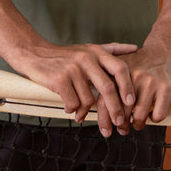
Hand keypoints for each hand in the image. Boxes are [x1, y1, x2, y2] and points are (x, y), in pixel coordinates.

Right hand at [16, 41, 136, 126]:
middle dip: (115, 109)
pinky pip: (73, 104)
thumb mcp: (89, 48)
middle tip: (119, 123)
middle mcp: (86, 58)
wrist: (35, 54)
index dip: (127, 86)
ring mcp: (72, 69)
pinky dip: (72, 109)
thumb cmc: (65, 55)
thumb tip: (135, 48)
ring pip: (88, 100)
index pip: (119, 68)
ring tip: (79, 109)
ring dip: (85, 110)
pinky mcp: (59, 80)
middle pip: (107, 88)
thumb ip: (112, 49)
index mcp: (96, 52)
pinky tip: (68, 106)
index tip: (131, 102)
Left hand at [96, 44, 170, 135]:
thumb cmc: (139, 65)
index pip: (105, 100)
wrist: (163, 51)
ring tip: (138, 124)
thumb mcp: (119, 69)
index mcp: (118, 73)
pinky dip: (155, 119)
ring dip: (138, 124)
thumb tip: (94, 111)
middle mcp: (133, 77)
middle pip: (123, 111)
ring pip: (140, 116)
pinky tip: (152, 115)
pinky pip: (158, 115)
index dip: (105, 119)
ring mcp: (150, 82)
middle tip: (123, 130)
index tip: (106, 132)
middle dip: (122, 125)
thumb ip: (108, 85)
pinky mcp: (166, 87)